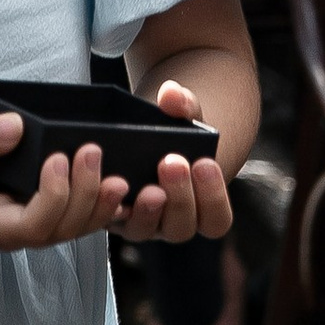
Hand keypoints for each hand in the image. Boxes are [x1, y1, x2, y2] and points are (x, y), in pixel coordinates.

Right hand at [0, 116, 134, 251]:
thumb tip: (17, 125)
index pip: (34, 225)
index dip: (53, 196)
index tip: (57, 158)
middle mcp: (15, 234)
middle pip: (63, 228)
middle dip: (86, 193)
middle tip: (94, 150)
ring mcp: (27, 227)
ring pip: (74, 228)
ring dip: (98, 203)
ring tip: (118, 173)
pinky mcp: (34, 214)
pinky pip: (72, 217)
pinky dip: (95, 203)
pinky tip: (113, 182)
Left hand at [109, 79, 232, 246]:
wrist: (145, 142)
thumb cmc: (174, 137)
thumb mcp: (184, 120)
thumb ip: (185, 105)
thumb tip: (171, 94)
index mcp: (201, 209)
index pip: (216, 220)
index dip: (213, 197)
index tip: (205, 162)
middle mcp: (171, 223)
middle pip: (181, 228)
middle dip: (178, 196)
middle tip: (171, 162)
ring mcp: (140, 222)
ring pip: (144, 230)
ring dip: (144, 209)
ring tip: (142, 183)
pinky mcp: (110, 216)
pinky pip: (109, 220)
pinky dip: (107, 204)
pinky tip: (108, 182)